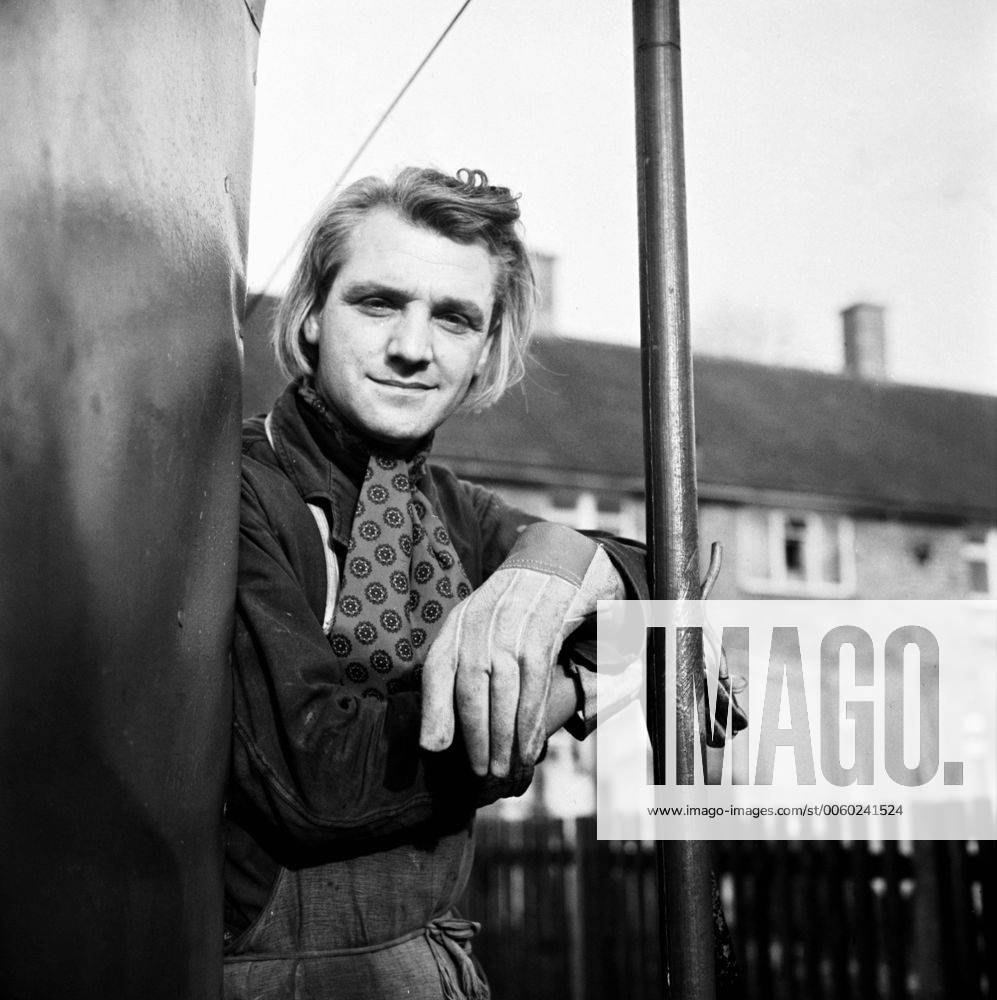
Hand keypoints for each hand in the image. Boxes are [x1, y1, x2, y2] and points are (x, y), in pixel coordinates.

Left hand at [419, 523, 623, 774]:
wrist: (542, 573)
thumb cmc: (496, 617)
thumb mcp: (464, 635)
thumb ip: (444, 682)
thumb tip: (430, 745)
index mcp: (455, 628)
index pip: (437, 670)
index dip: (435, 711)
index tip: (435, 750)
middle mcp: (479, 628)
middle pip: (473, 691)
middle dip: (476, 738)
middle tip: (480, 773)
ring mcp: (512, 633)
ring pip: (506, 695)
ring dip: (505, 738)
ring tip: (503, 770)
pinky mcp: (542, 638)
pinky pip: (535, 688)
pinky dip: (532, 722)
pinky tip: (529, 747)